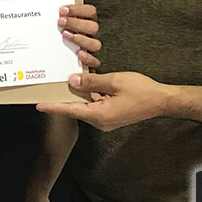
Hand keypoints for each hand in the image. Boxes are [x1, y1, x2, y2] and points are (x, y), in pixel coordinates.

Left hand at [36, 72, 171, 131]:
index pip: (70, 111)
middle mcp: (100, 120)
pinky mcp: (111, 113)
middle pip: (75, 108)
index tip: (38, 105)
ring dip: (76, 94)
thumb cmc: (141, 92)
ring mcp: (106, 118)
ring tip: (61, 82)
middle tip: (46, 88)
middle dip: (62, 98)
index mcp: (100, 115)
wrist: (162, 101)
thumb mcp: (115, 81)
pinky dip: (88, 93)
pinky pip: (94, 103)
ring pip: (84, 105)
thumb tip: (72, 81)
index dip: (53, 107)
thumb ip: (92, 82)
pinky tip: (83, 81)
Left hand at [58, 4, 100, 70]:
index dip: (77, 9)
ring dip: (81, 39)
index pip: (90, 11)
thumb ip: (59, 18)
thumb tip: (48, 8)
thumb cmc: (56, 36)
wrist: (54, 57)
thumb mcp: (58, 24)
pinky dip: (88, 58)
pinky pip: (95, 62)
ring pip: (96, 44)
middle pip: (93, 27)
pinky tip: (79, 54)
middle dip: (76, 23)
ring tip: (65, 36)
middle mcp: (90, 34)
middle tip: (60, 22)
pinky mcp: (89, 62)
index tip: (62, 10)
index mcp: (87, 22)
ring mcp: (90, 48)